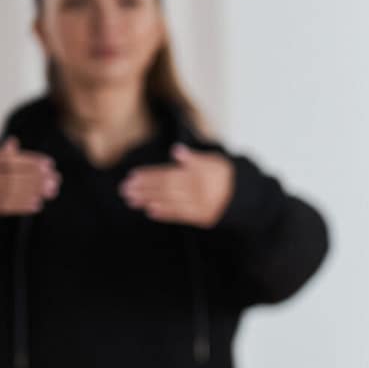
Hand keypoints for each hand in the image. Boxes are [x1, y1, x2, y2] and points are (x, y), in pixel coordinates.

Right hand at [0, 138, 57, 215]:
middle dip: (38, 178)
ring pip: (13, 192)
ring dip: (35, 192)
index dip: (32, 162)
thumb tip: (13, 142)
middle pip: (15, 177)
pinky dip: (22, 206)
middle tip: (56, 179)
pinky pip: (6, 207)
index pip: (12, 160)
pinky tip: (37, 205)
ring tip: (51, 191)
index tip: (49, 163)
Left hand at [120, 144, 234, 226]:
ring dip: (149, 201)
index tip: (133, 176)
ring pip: (170, 202)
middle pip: (165, 188)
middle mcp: (196, 190)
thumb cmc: (224, 175)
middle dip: (144, 189)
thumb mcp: (212, 161)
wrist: (243, 195)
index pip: (168, 174)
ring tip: (132, 200)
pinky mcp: (201, 217)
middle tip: (125, 190)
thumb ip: (194, 158)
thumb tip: (176, 150)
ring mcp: (198, 204)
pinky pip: (180, 215)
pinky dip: (165, 214)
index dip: (150, 175)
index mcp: (197, 174)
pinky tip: (150, 211)